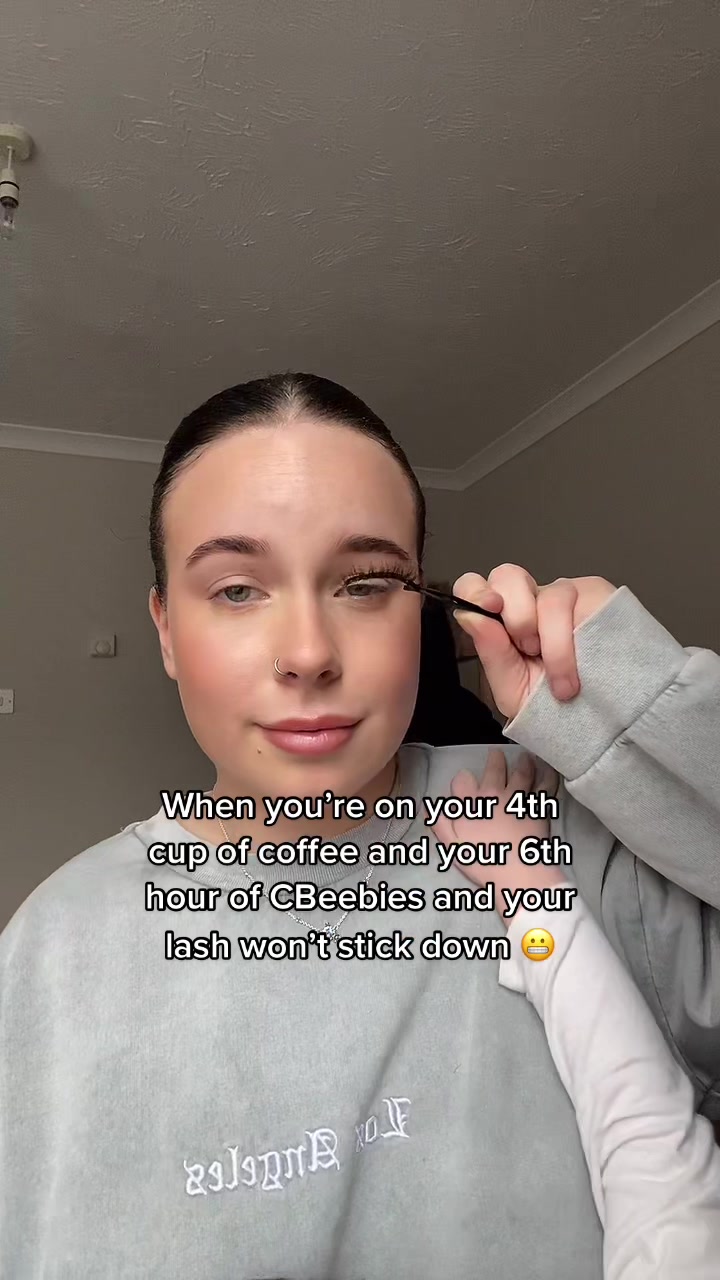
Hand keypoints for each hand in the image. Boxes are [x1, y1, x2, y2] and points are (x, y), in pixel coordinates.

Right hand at [431, 750, 565, 907]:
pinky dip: (547, 775)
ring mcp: (519, 798)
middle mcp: (494, 795)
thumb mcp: (454, 846)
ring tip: (525, 757)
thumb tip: (429, 806)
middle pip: (494, 770)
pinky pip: (545, 785)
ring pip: (521, 773)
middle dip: (495, 760)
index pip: (462, 781)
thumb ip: (441, 824)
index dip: (462, 780)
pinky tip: (548, 769)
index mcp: (471, 804)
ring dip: (523, 763)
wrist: (518, 872)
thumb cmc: (484, 862)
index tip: (465, 780)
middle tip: (497, 754)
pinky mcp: (539, 806)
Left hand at [452, 565, 615, 718]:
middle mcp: (530, 599)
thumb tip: (470, 615)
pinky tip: (584, 662)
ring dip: (552, 644)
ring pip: (549, 596)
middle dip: (517, 616)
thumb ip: (491, 652)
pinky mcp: (596, 595)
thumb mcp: (513, 689)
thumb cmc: (553, 705)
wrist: (600, 719)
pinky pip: (582, 603)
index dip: (476, 590)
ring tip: (560, 678)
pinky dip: (575, 641)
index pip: (475, 586)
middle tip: (529, 650)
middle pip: (508, 575)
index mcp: (502, 619)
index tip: (490, 608)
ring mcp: (564, 593)